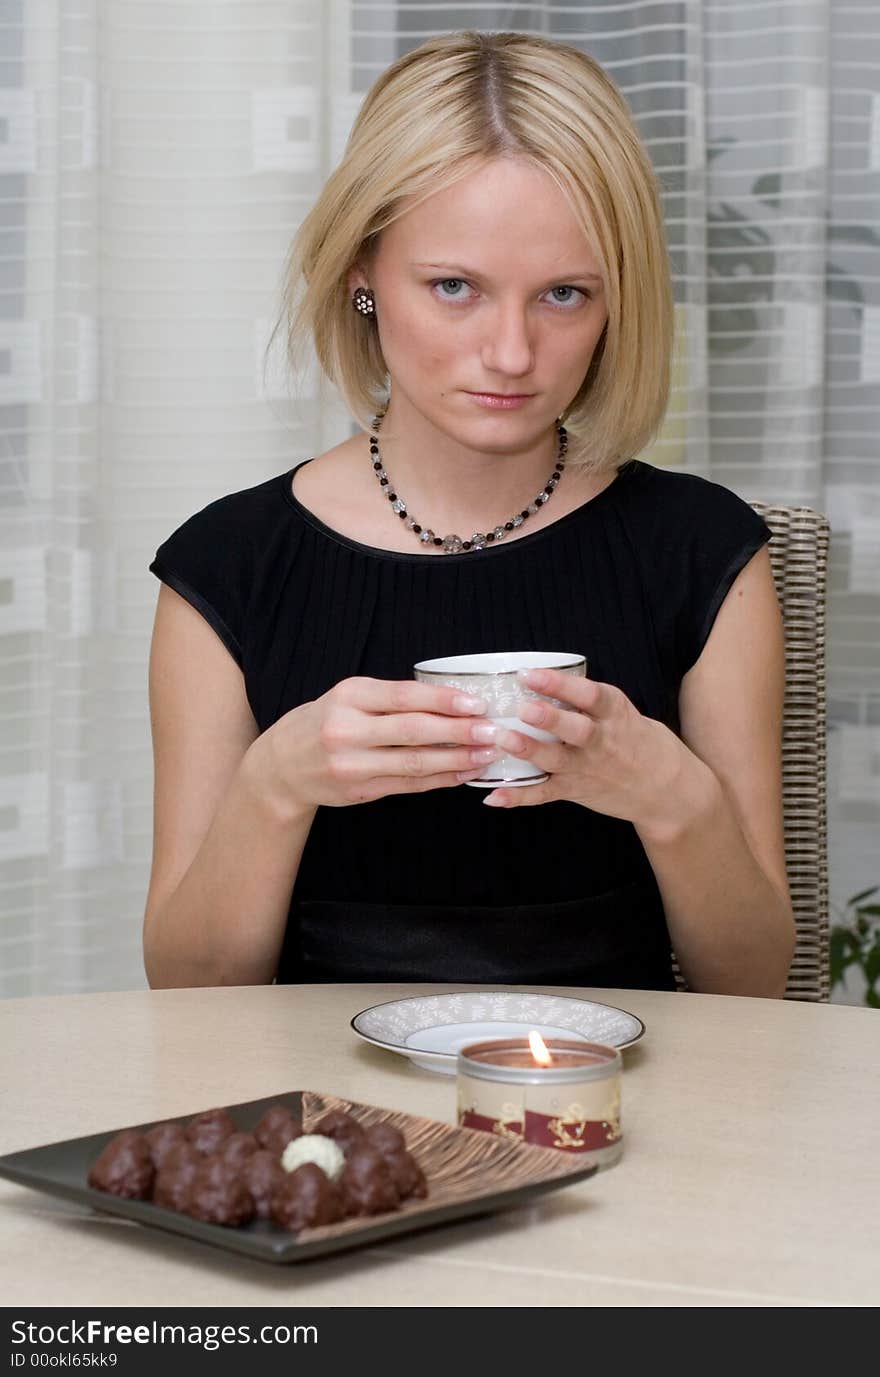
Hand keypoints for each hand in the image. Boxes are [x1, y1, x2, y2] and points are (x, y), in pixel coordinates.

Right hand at [250, 676, 501, 814]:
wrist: (282, 766)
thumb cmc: (325, 722)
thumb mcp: (349, 697)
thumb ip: (390, 698)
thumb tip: (451, 700)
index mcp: (348, 696)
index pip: (404, 696)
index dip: (444, 700)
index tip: (477, 703)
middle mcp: (347, 730)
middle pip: (413, 731)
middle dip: (459, 732)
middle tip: (493, 731)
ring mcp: (352, 764)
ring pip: (414, 763)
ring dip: (456, 760)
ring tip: (486, 755)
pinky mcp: (360, 791)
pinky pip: (409, 786)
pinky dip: (440, 780)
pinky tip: (463, 774)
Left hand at [481, 667, 688, 829]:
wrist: (665, 787)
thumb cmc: (634, 739)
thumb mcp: (620, 710)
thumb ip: (586, 697)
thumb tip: (541, 673)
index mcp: (613, 713)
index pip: (589, 695)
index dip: (559, 685)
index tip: (530, 674)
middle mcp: (602, 741)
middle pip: (576, 730)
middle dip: (549, 720)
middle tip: (523, 709)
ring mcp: (588, 768)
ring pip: (556, 761)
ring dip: (529, 751)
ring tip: (504, 740)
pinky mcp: (576, 790)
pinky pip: (545, 794)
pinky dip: (519, 796)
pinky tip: (495, 796)